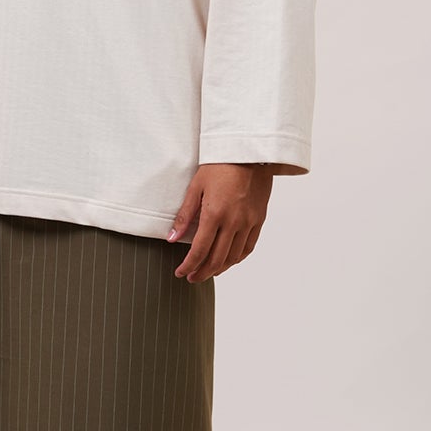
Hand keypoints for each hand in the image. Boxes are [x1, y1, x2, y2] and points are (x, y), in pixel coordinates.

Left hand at [167, 163, 273, 281]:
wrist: (250, 153)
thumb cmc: (220, 165)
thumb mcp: (196, 187)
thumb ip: (185, 216)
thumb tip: (171, 238)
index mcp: (215, 214)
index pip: (199, 250)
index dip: (188, 266)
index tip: (180, 273)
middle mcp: (233, 222)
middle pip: (217, 259)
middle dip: (202, 272)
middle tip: (192, 278)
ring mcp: (249, 222)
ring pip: (234, 257)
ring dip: (219, 268)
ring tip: (208, 272)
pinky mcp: (259, 219)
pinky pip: (249, 247)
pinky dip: (237, 258)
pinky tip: (228, 261)